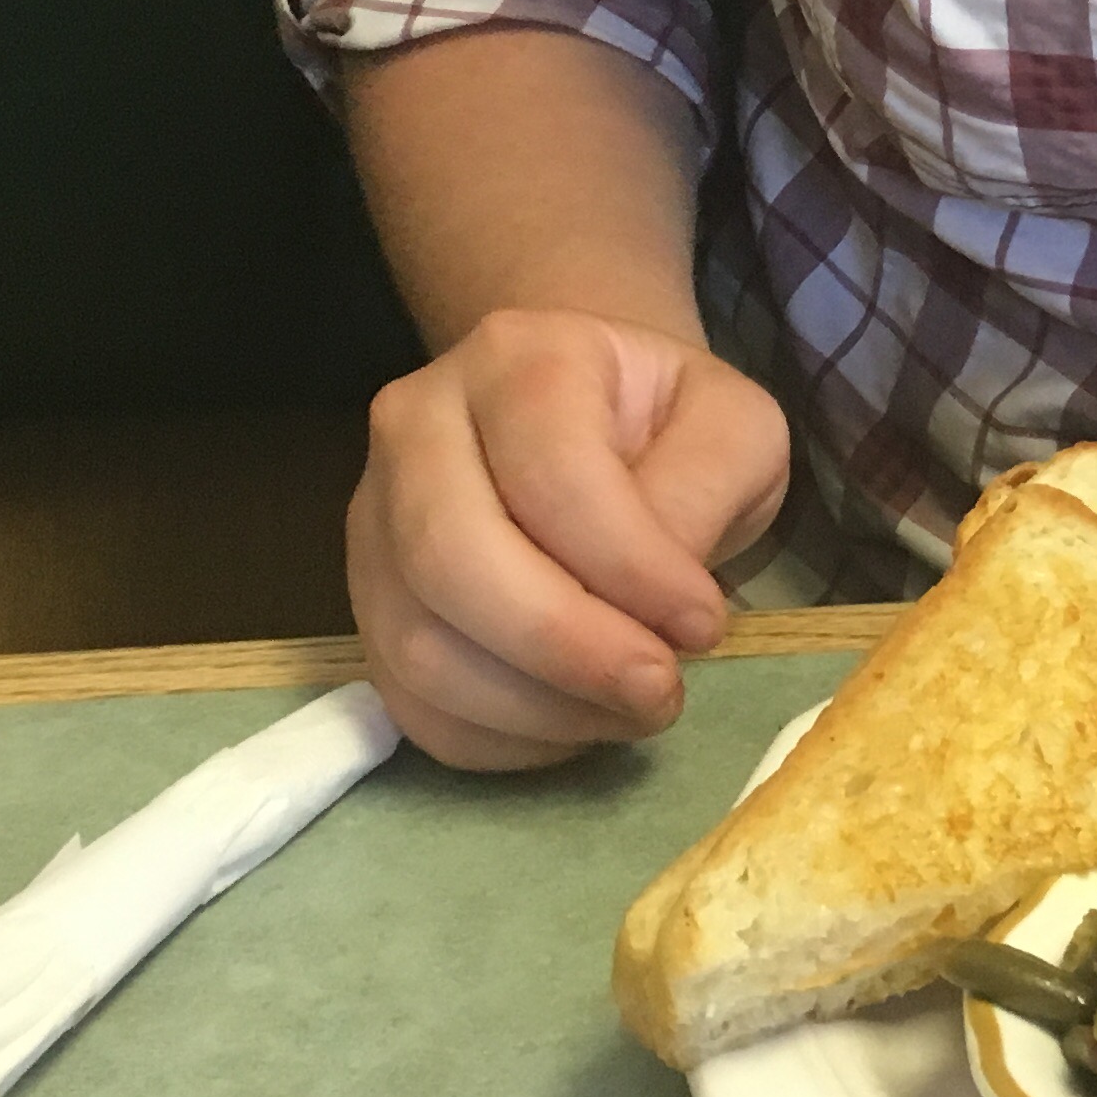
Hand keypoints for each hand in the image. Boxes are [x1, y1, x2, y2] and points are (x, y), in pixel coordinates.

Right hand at [347, 306, 791, 768]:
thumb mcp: (731, 427)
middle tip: (660, 690)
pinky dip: (499, 739)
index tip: (705, 623)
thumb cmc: (665, 428)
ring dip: (538, 707)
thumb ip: (706, 488)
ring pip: (420, 645)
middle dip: (568, 650)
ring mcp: (373, 520)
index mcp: (516, 357)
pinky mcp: (366, 606)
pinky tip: (574, 722)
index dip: (630, 568)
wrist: (592, 427)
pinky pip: (411, 703)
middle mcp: (416, 424)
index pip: (551, 475)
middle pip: (453, 560)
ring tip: (629, 710)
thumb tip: (662, 603)